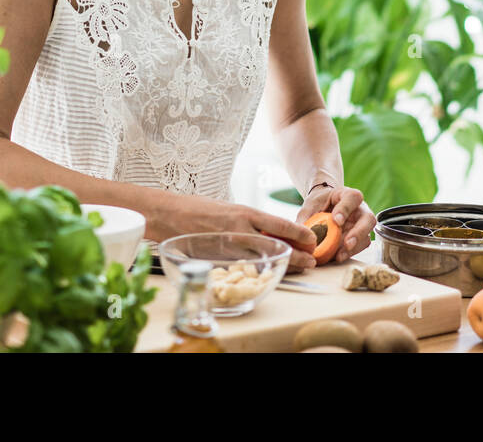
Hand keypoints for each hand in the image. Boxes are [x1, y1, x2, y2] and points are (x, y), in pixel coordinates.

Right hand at [149, 191, 318, 273]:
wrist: (170, 214)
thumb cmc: (199, 209)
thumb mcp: (230, 209)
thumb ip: (248, 221)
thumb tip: (269, 231)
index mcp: (244, 212)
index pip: (278, 223)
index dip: (298, 232)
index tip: (312, 238)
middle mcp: (239, 229)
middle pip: (275, 245)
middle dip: (296, 255)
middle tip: (312, 260)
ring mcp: (229, 246)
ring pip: (262, 259)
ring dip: (282, 264)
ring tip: (299, 268)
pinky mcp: (218, 259)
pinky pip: (243, 267)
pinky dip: (258, 271)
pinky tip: (268, 272)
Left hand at [296, 185, 374, 262]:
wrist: (322, 206)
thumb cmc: (318, 203)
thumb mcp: (310, 206)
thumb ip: (306, 218)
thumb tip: (301, 235)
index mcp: (347, 195)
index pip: (352, 198)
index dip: (346, 209)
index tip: (336, 221)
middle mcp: (359, 209)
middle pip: (368, 218)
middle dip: (358, 232)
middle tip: (347, 243)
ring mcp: (361, 224)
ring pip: (366, 235)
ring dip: (355, 247)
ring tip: (340, 255)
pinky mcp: (359, 237)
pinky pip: (360, 246)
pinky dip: (350, 253)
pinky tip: (338, 256)